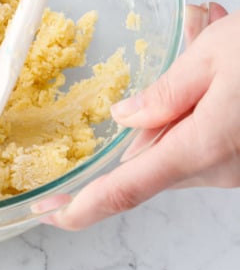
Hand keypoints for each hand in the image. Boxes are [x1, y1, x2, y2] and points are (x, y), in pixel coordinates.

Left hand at [35, 3, 239, 229]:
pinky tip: (223, 83)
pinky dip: (199, 118)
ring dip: (179, 114)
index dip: (83, 206)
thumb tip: (124, 119)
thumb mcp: (213, 54)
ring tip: (209, 60)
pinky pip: (204, 147)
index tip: (49, 215)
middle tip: (183, 64)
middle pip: (152, 160)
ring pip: (179, 151)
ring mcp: (238, 170)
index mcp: (202, 146)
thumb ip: (163, 93)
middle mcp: (222, 169)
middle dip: (147, 124)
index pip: (127, 187)